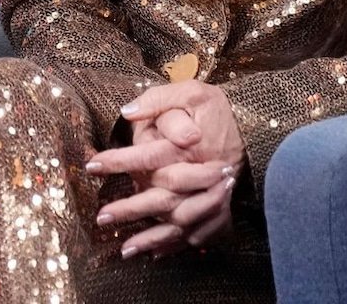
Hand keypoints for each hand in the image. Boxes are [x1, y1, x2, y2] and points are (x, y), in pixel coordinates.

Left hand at [87, 82, 245, 257]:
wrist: (254, 127)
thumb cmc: (219, 108)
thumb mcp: (193, 91)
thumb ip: (158, 99)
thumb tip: (127, 112)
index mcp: (189, 147)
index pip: (148, 156)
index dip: (118, 161)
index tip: (93, 165)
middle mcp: (200, 175)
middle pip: (161, 198)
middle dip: (130, 210)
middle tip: (102, 218)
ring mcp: (212, 196)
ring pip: (178, 224)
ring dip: (151, 239)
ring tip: (125, 249)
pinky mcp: (220, 209)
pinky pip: (197, 234)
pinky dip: (176, 245)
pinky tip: (156, 254)